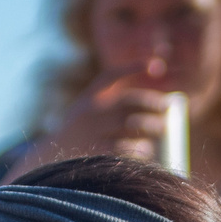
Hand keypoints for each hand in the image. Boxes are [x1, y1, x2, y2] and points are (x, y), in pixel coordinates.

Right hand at [23, 69, 172, 166]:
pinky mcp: (98, 152)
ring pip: (130, 126)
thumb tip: (153, 74)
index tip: (156, 66)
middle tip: (166, 108)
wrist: (54, 155)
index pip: (111, 75)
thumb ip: (113, 90)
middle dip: (152, 104)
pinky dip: (140, 148)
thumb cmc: (81, 127)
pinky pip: (125, 149)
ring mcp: (94, 132)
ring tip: (161, 129)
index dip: (133, 67)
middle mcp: (92, 111)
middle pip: (129, 102)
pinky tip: (147, 148)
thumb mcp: (89, 103)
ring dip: (151, 127)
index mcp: (90, 97)